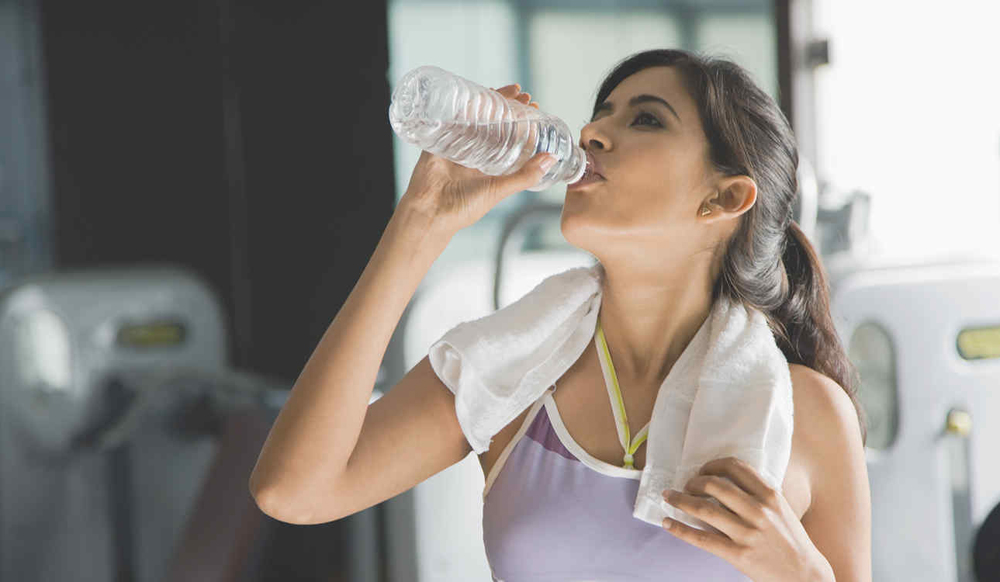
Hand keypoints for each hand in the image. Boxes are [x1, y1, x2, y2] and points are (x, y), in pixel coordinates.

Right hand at [397, 84, 555, 233]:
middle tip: (523, 94)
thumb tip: (552, 158)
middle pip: (494, 121)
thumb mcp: (500, 190)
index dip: (522, 121)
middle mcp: (474, 151)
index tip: (534, 107)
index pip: (509, 135)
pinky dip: (462, 104)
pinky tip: (474, 92)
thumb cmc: (464, 207)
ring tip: (508, 89)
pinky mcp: (439, 138)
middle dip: (508, 105)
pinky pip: (451, 116)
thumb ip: (525, 176)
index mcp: (489, 163)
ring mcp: (456, 143)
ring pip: (475, 115)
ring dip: (490, 100)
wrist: (430, 213)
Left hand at [661, 456, 832, 581]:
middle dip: (694, 481)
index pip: (735, 467)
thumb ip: (758, 493)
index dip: (712, 464)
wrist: (804, 575)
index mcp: (770, 495)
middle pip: (715, 484)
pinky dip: (680, 529)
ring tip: (670, 497)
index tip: (703, 469)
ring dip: (681, 500)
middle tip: (686, 485)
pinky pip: (702, 538)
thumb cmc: (790, 540)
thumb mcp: (781, 508)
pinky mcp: (738, 554)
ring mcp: (748, 533)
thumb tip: (724, 479)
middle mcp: (759, 511)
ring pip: (704, 509)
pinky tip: (668, 523)